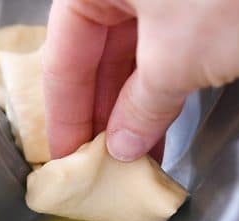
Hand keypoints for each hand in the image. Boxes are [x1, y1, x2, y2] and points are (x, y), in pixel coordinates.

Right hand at [42, 0, 238, 160]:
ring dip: (134, 101)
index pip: (63, 52)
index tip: (68, 157)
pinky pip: (167, 39)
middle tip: (102, 161)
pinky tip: (164, 122)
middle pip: (97, 48)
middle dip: (102, 110)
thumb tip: (124, 142)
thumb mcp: (174, 62)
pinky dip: (164, 80)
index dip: (66, 114)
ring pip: (134, 46)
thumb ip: (140, 108)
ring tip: (135, 153)